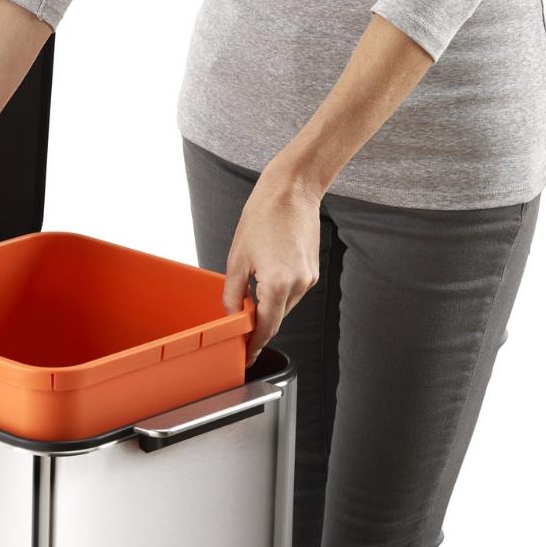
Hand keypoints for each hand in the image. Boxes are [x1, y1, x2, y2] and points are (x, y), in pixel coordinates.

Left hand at [223, 157, 321, 364]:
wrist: (292, 190)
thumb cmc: (263, 216)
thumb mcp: (237, 257)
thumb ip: (233, 293)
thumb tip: (232, 314)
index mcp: (278, 284)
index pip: (266, 327)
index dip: (254, 344)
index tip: (246, 356)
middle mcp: (299, 284)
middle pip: (276, 318)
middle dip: (259, 325)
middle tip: (240, 330)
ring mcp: (309, 278)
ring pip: (284, 305)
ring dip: (268, 307)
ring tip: (249, 295)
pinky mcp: (313, 270)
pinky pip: (293, 291)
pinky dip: (278, 292)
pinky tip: (266, 278)